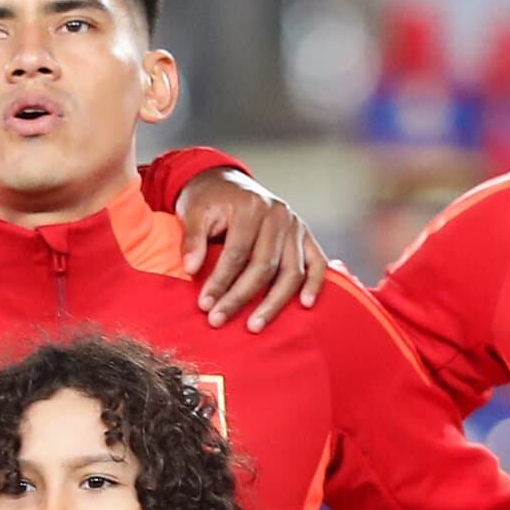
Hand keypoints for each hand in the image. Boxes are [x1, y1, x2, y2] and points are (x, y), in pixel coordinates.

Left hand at [170, 171, 327, 327]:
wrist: (227, 183)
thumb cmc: (209, 199)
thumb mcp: (193, 211)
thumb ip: (193, 239)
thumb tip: (192, 269)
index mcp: (252, 206)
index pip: (237, 253)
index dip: (220, 281)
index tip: (204, 305)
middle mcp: (279, 215)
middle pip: (264, 266)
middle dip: (240, 297)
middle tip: (218, 319)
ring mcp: (296, 226)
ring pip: (291, 272)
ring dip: (273, 303)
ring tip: (254, 326)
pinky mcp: (306, 236)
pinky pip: (317, 263)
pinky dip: (314, 284)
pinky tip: (305, 305)